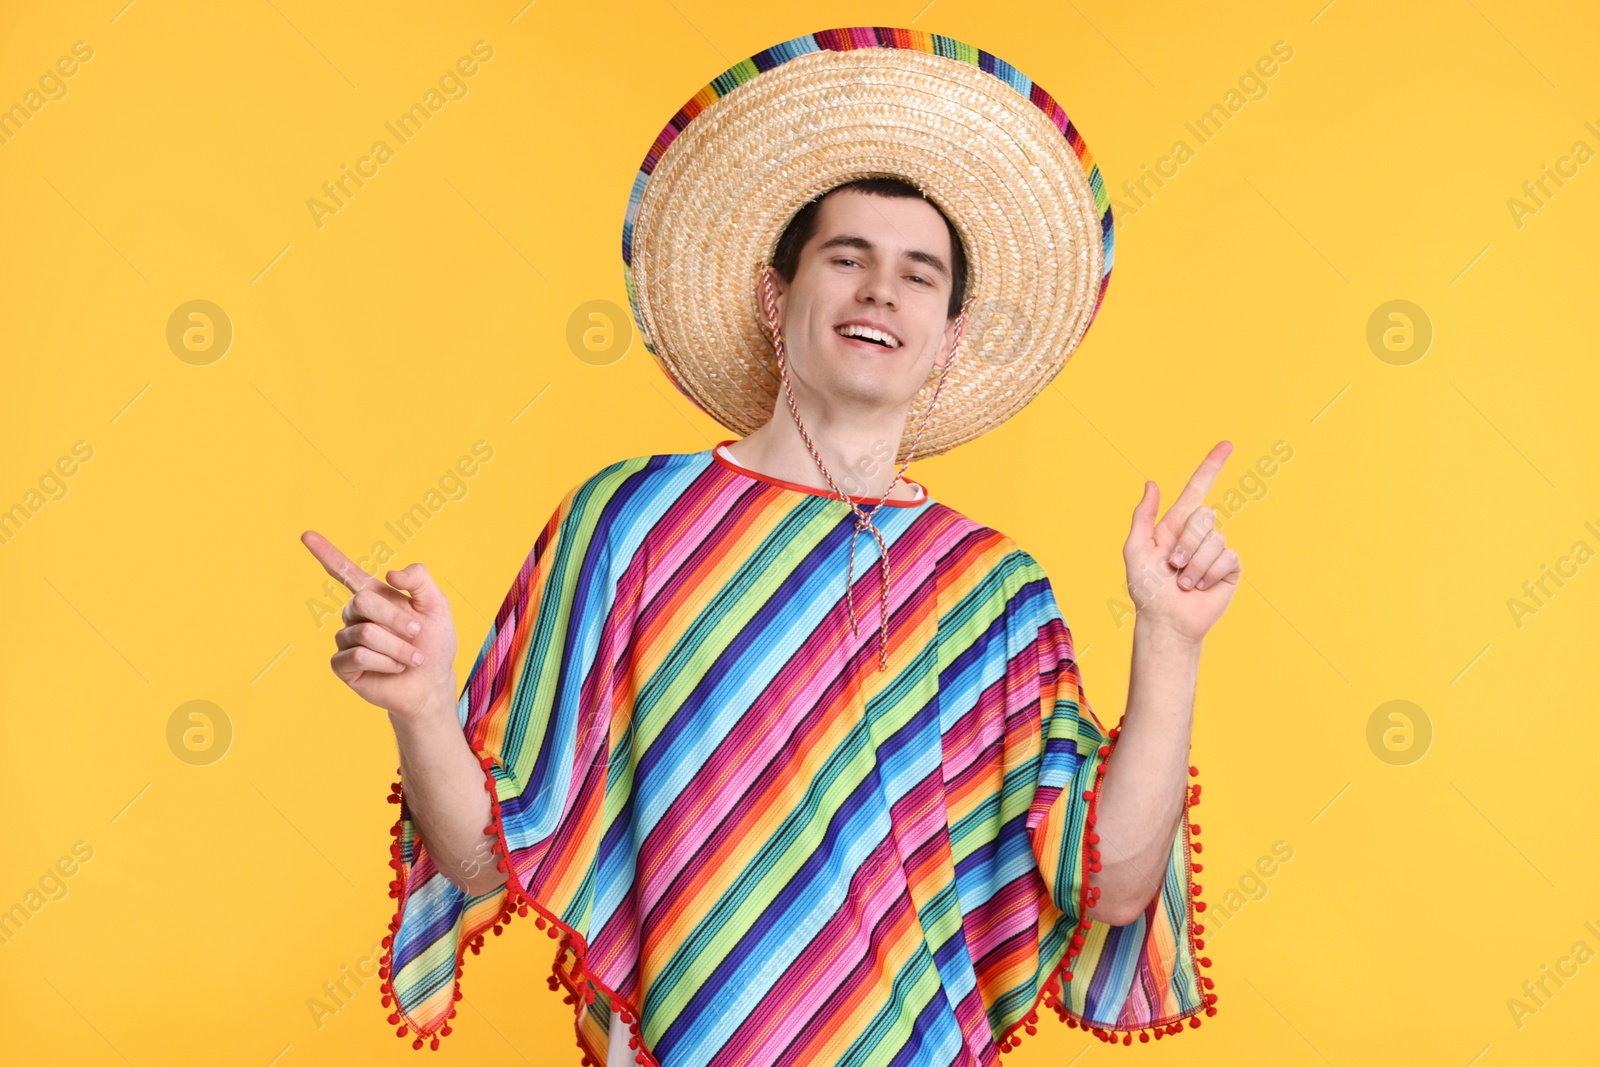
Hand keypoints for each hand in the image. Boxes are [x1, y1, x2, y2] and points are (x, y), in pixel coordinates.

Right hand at [301, 530, 457, 722]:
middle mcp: (355, 615)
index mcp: (375, 596)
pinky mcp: (342, 665)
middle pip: (364, 602)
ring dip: (398, 647)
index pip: (345, 571)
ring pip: (365, 633)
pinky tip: (395, 668)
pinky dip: (385, 662)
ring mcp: (346, 640)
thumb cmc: (434, 642)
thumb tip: (389, 573)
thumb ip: (420, 579)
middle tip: (417, 633)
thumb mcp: (438, 605)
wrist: (432, 681)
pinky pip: (358, 656)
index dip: (326, 553)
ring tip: (411, 657)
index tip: (306, 535)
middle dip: (397, 619)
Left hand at [1123, 441, 1241, 644]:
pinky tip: (1200, 588)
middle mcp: (1198, 534)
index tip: (1227, 444)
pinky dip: (1208, 574)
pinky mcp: (1230, 568)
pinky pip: (1227, 557)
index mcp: (1176, 525)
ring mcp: (1215, 550)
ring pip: (1215, 539)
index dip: (1211, 466)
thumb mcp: (1136, 549)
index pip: (1198, 489)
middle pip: (1205, 516)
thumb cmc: (1146, 589)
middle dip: (1186, 543)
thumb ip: (1143, 516)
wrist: (1165, 620)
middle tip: (1173, 567)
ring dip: (1195, 565)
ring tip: (1184, 583)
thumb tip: (1152, 483)